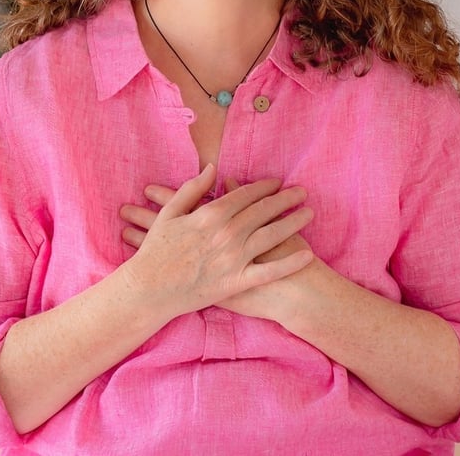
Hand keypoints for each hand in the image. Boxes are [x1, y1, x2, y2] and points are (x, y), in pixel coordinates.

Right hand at [120, 170, 314, 320]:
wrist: (150, 290)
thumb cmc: (156, 250)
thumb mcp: (169, 212)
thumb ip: (192, 188)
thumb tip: (212, 168)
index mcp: (210, 214)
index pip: (245, 194)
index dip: (264, 186)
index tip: (277, 182)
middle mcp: (227, 233)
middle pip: (263, 211)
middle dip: (285, 199)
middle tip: (302, 192)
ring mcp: (234, 258)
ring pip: (272, 235)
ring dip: (293, 222)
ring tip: (309, 213)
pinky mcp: (237, 282)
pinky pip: (269, 271)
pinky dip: (289, 263)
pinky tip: (307, 255)